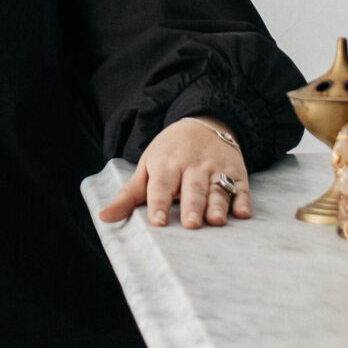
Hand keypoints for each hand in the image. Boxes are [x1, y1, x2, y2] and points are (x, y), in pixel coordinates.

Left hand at [97, 115, 249, 229]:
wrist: (205, 122)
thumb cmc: (169, 153)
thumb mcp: (147, 167)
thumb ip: (128, 196)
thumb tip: (104, 217)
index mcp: (166, 164)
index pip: (162, 185)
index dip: (159, 202)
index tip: (157, 222)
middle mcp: (192, 166)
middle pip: (193, 188)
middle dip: (193, 205)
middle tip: (191, 225)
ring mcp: (216, 168)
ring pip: (218, 187)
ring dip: (218, 204)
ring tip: (217, 221)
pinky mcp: (237, 172)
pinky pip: (242, 187)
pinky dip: (243, 199)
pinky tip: (244, 213)